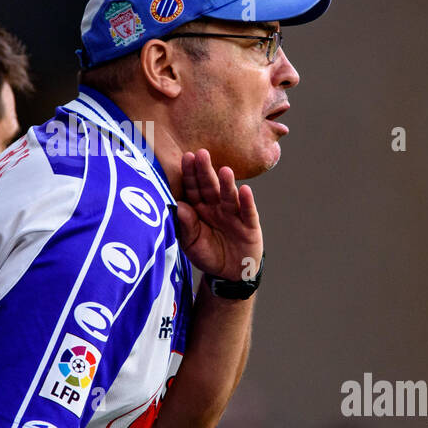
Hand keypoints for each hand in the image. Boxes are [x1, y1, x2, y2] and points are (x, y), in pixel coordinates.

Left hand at [174, 149, 263, 280]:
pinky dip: (247, 202)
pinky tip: (245, 191)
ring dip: (227, 183)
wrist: (230, 274)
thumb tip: (178, 206)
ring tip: (224, 170)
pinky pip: (248, 212)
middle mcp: (216, 207)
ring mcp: (233, 215)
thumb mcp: (192, 244)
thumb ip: (186, 226)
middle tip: (201, 153)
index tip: (186, 158)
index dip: (190, 174)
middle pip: (210, 187)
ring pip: (229, 196)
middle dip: (205, 171)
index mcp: (199, 208)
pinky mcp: (249, 226)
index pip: (193, 189)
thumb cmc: (208, 254)